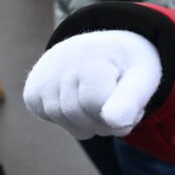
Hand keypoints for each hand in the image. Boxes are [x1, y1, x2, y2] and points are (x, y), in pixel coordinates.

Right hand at [23, 30, 162, 138]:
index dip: (121, 114)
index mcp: (90, 57)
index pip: (97, 105)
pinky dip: (73, 121)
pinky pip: (55, 121)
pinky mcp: (31, 93)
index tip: (133, 100)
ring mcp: (42, 79)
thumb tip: (113, 121)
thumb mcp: (142, 77)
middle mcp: (59, 64)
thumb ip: (132, 100)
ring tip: (102, 102)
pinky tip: (81, 101)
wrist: (98, 50)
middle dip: (106, 122)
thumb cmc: (126, 66)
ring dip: (92, 124)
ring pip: (68, 123)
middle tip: (119, 105)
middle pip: (81, 117)